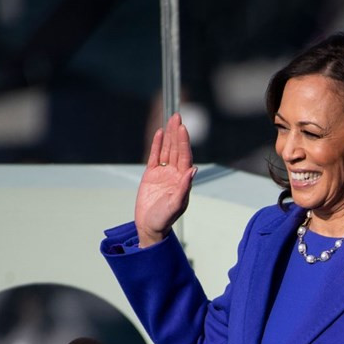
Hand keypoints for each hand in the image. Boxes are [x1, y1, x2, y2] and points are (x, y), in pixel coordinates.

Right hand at [135, 113, 197, 247]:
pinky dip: (157, 145)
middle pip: (176, 149)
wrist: (149, 227)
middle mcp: (175, 174)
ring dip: (168, 136)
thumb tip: (193, 170)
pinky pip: (155, 156)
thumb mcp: (175, 205)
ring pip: (167, 150)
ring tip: (171, 119)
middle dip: (177, 133)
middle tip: (177, 116)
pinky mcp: (151, 175)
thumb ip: (184, 188)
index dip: (184, 142)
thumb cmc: (164, 219)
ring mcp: (163, 173)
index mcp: (183, 180)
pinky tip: (159, 133)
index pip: (184, 157)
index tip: (183, 128)